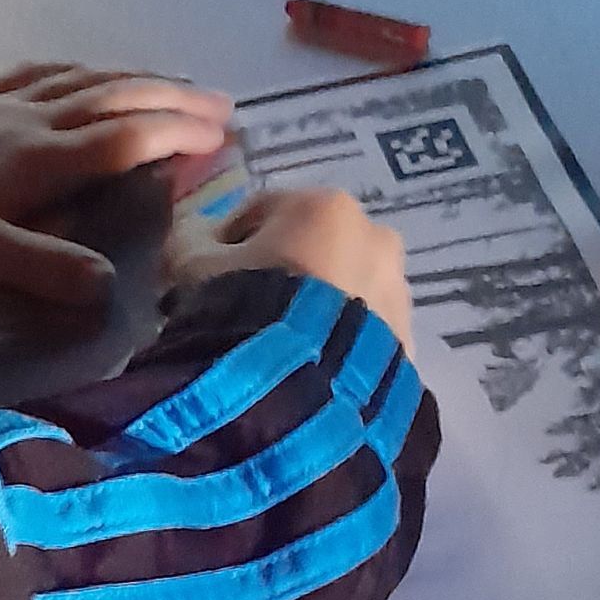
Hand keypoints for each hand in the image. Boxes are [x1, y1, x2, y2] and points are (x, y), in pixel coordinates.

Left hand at [0, 62, 232, 307]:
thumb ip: (42, 267)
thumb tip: (110, 286)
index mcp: (39, 159)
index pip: (126, 140)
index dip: (179, 134)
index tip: (226, 136)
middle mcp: (31, 121)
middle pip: (117, 99)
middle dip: (174, 100)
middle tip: (226, 105)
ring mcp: (2, 103)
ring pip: (84, 80)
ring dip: (136, 79)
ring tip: (175, 82)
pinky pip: (39, 72)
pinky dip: (76, 69)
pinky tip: (83, 71)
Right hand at [181, 188, 412, 353]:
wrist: (294, 393)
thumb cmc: (242, 308)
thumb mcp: (190, 262)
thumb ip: (192, 237)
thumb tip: (198, 235)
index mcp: (326, 206)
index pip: (264, 212)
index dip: (228, 242)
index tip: (207, 276)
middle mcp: (375, 237)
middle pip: (313, 248)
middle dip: (284, 271)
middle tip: (248, 312)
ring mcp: (398, 293)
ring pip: (345, 289)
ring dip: (318, 306)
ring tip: (280, 346)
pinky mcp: (409, 344)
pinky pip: (364, 333)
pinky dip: (340, 343)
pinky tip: (309, 369)